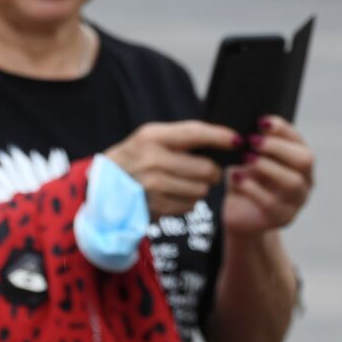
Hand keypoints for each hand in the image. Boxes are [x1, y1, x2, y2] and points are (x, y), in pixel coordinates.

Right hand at [104, 121, 237, 217]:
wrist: (104, 186)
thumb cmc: (137, 156)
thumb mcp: (153, 137)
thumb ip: (184, 136)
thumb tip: (227, 139)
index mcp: (152, 137)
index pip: (195, 134)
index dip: (220, 136)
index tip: (237, 140)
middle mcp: (152, 160)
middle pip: (206, 169)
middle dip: (213, 171)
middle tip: (209, 170)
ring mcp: (152, 186)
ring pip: (201, 190)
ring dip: (201, 187)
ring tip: (186, 182)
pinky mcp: (155, 207)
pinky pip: (190, 205)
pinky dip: (189, 201)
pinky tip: (176, 194)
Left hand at [222, 116, 313, 235]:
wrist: (241, 215)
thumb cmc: (247, 181)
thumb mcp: (248, 159)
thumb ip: (252, 146)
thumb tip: (246, 128)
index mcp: (300, 160)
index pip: (298, 140)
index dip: (282, 129)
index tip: (261, 122)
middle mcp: (306, 179)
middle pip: (305, 160)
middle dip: (278, 147)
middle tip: (253, 141)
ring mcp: (297, 201)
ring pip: (292, 182)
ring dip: (268, 167)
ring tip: (246, 158)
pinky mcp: (283, 218)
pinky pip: (271, 202)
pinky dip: (252, 188)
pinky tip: (237, 178)